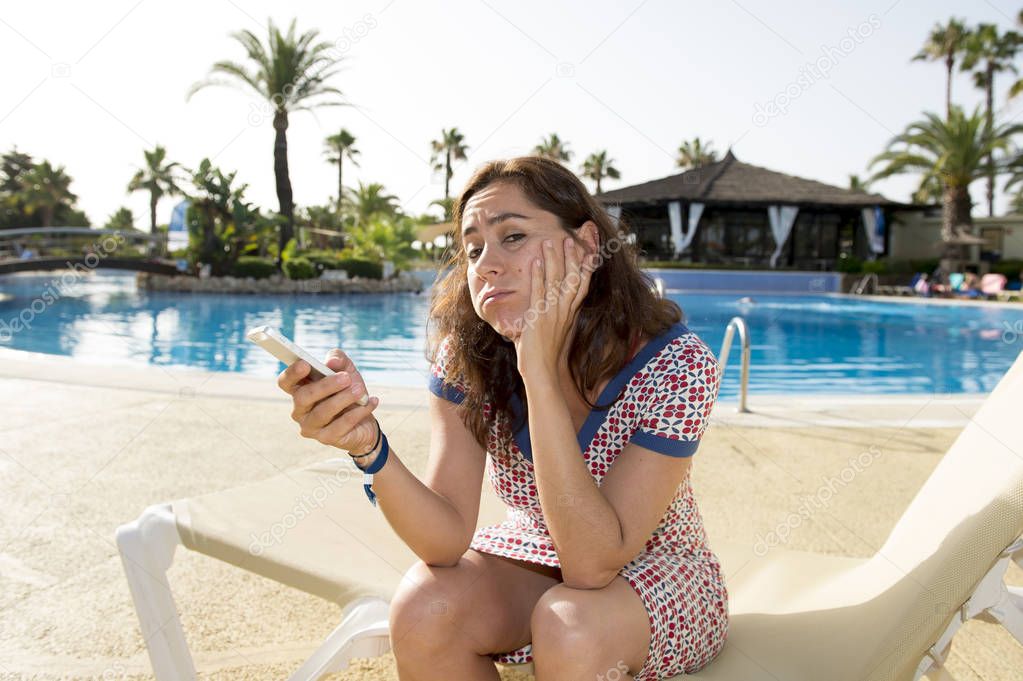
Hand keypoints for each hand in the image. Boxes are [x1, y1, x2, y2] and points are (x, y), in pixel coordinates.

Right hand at [277, 349, 379, 451]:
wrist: (366, 420)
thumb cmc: (349, 392)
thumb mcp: (347, 370)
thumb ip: (339, 360)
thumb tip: (331, 362)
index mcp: (300, 389)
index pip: (285, 382)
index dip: (292, 373)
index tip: (305, 364)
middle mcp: (300, 410)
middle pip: (303, 397)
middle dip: (325, 386)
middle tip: (346, 378)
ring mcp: (311, 426)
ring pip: (322, 412)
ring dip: (343, 399)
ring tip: (360, 390)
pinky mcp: (326, 438)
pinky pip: (341, 425)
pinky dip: (358, 412)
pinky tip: (371, 402)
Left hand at [513, 235, 594, 380]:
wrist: (543, 371)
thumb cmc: (549, 354)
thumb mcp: (560, 331)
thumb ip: (561, 317)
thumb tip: (559, 306)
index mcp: (571, 313)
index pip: (582, 285)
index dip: (585, 267)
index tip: (587, 250)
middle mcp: (565, 311)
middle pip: (573, 279)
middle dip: (572, 257)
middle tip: (570, 238)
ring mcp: (552, 313)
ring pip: (557, 281)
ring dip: (554, 260)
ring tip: (551, 242)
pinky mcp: (538, 317)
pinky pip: (539, 292)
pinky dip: (538, 276)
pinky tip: (536, 262)